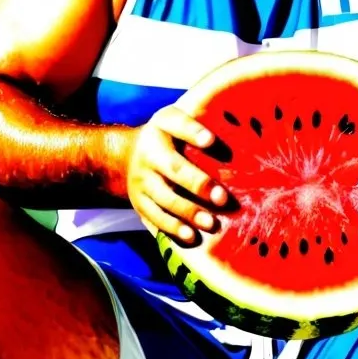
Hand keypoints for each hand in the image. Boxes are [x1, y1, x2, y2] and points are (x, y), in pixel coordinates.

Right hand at [127, 106, 229, 244]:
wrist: (124, 157)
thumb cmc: (165, 136)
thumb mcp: (173, 119)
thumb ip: (195, 122)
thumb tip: (233, 126)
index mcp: (161, 129)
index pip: (178, 126)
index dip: (194, 132)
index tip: (211, 140)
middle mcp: (148, 156)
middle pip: (174, 170)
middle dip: (199, 184)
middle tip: (223, 198)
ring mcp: (141, 184)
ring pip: (164, 201)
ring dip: (188, 213)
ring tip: (211, 224)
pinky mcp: (139, 206)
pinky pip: (154, 220)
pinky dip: (172, 231)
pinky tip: (191, 239)